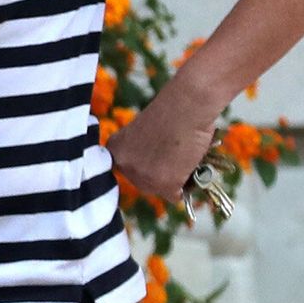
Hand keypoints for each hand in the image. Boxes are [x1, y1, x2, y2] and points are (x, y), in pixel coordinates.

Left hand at [104, 74, 219, 200]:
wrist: (186, 106)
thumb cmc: (170, 112)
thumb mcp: (142, 133)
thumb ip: (140, 151)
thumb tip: (152, 170)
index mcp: (114, 149)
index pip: (127, 170)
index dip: (145, 166)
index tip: (156, 159)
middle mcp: (123, 165)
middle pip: (142, 184)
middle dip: (159, 175)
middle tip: (175, 158)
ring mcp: (142, 176)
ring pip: (160, 191)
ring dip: (174, 180)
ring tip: (183, 157)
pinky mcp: (164, 184)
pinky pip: (175, 196)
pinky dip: (185, 184)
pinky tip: (188, 164)